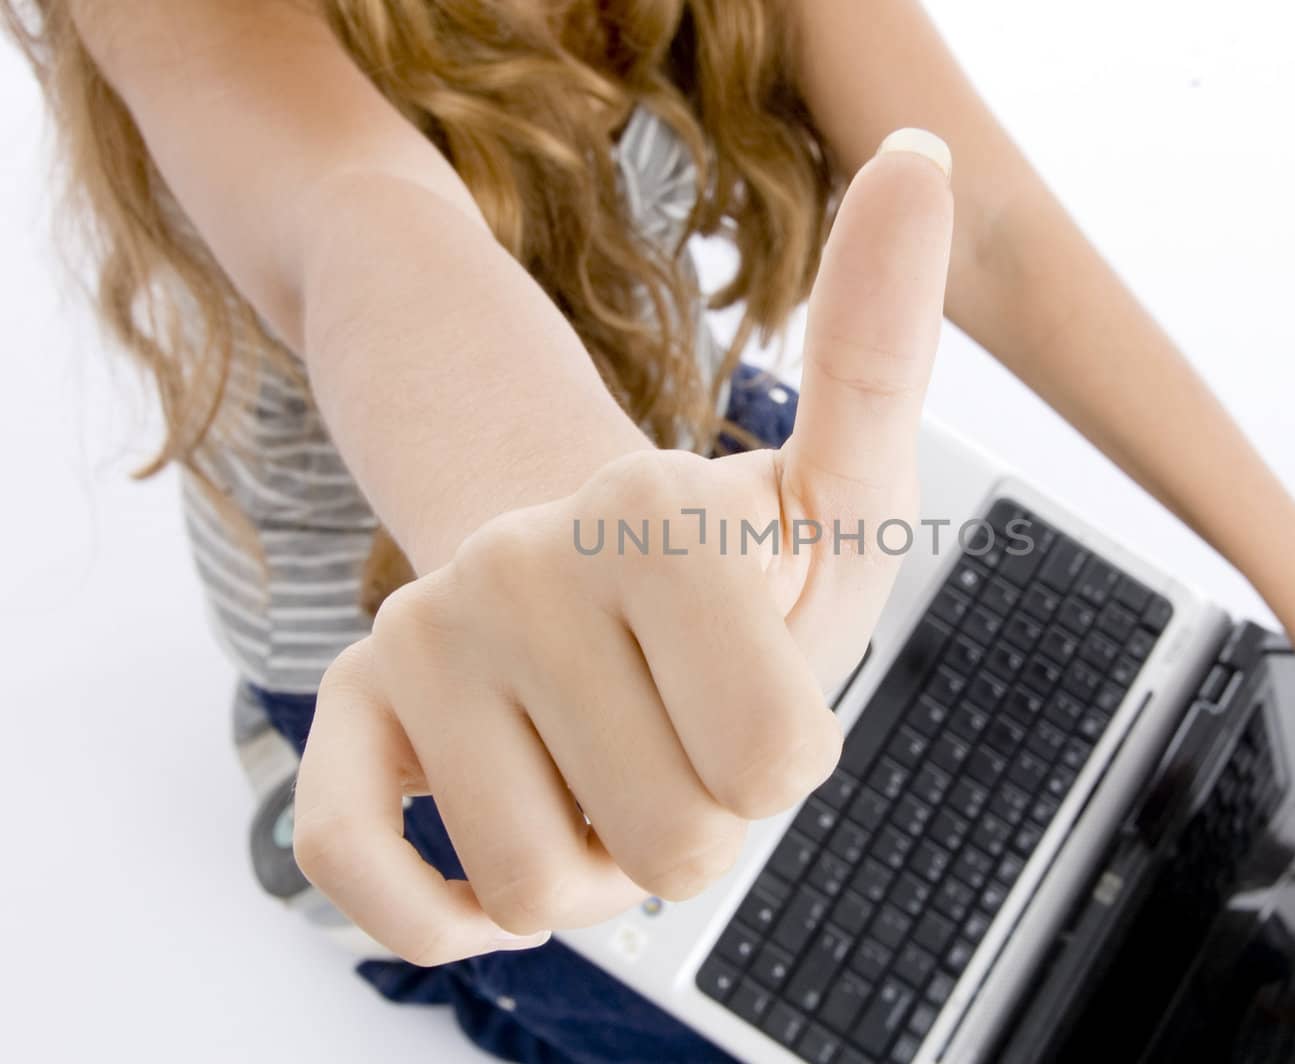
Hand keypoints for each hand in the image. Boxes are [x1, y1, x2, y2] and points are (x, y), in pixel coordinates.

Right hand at [290, 134, 954, 964]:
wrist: (590, 590)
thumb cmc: (739, 573)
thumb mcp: (845, 491)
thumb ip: (880, 351)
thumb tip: (919, 150)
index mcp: (658, 509)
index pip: (778, 765)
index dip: (782, 760)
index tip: (756, 689)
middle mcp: (522, 557)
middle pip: (673, 846)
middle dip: (697, 820)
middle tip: (676, 732)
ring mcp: (423, 635)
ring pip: (543, 887)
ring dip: (596, 863)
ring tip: (599, 761)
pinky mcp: (345, 712)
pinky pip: (363, 877)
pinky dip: (438, 909)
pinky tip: (487, 868)